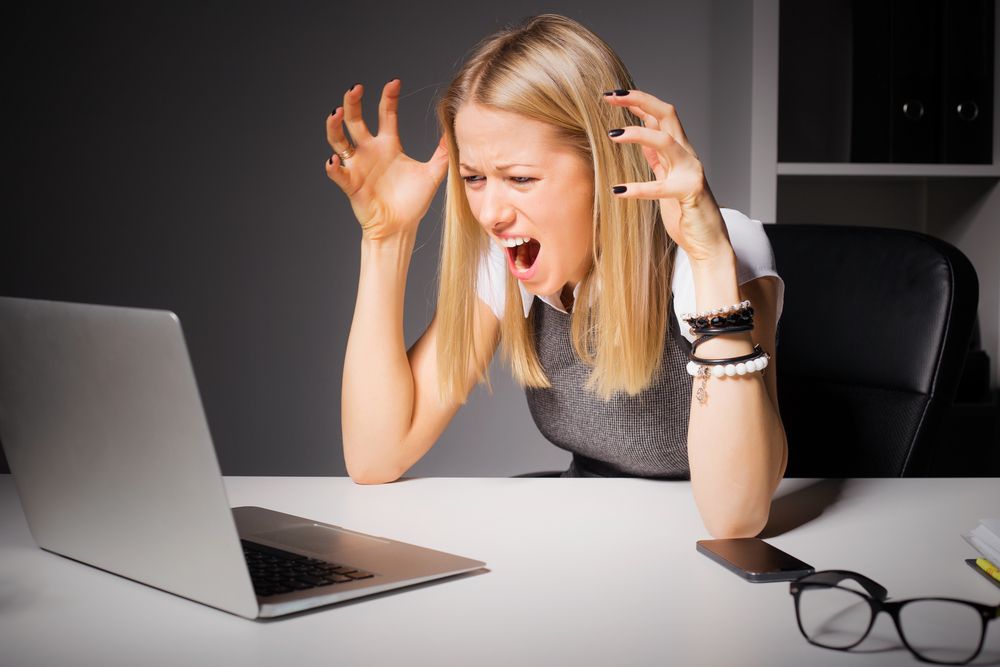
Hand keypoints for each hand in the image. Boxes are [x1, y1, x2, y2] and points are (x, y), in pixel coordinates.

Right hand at [325, 80, 449, 240]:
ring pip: (339, 140)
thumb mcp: (432, 174)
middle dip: (353, 103)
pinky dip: (334, 165)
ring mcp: (358, 166)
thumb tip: (454, 133)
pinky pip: (338, 172)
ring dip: (335, 126)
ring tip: (336, 113)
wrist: (400, 228)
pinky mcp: (351, 184)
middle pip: (356, 120)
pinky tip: (335, 158)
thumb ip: (442, 154)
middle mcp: (370, 150)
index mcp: (388, 144)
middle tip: (356, 88)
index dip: (388, 97)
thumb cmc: (412, 202)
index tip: (394, 82)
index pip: (385, 114)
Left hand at [602, 89, 731, 263]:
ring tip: (612, 135)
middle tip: (611, 97)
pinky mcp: (689, 193)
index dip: (638, 102)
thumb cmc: (686, 212)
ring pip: (666, 140)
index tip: (612, 95)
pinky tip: (618, 191)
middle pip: (667, 114)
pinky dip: (639, 188)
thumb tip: (642, 136)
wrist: (708, 243)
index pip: (661, 116)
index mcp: (680, 151)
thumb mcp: (667, 179)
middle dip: (640, 101)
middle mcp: (687, 156)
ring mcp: (691, 172)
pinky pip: (661, 187)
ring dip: (638, 133)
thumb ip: (658, 158)